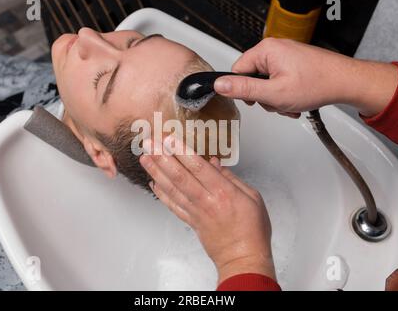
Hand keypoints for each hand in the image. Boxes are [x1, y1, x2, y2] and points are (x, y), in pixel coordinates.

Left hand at [140, 136, 275, 283]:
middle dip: (162, 158)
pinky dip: (161, 194)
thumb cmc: (252, 229)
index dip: (182, 152)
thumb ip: (232, 179)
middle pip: (180, 176)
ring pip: (172, 189)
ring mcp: (196, 212)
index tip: (169, 139)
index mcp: (223, 192)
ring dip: (156, 172)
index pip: (198, 167)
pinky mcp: (191, 222)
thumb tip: (215, 164)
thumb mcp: (253, 197)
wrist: (243, 259)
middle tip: (148, 143)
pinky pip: (172, 206)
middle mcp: (206, 201)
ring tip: (144, 158)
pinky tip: (152, 183)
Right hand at [214, 38, 397, 116]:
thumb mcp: (273, 93)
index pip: (237, 71)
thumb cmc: (316, 84)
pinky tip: (295, 101)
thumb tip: (220, 84)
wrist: (346, 82)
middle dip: (264, 97)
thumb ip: (244, 89)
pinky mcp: (293, 63)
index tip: (257, 100)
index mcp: (266, 50)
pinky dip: (284, 95)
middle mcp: (274, 49)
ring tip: (290, 103)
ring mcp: (285, 56)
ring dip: (275, 99)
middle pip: (252, 79)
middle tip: (279, 102)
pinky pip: (278, 82)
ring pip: (266, 84)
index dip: (244, 90)